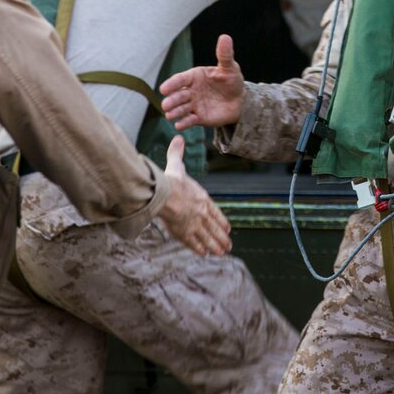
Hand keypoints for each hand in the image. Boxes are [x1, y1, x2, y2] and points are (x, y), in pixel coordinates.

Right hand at [158, 135, 231, 255]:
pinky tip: (204, 254)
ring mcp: (194, 224)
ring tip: (221, 253)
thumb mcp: (176, 165)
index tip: (228, 229)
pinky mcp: (184, 233)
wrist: (164, 194)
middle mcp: (201, 213)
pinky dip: (200, 249)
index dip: (222, 221)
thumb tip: (178, 138)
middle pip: (214, 228)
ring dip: (215, 246)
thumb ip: (177, 154)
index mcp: (202, 198)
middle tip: (228, 246)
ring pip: (208, 238)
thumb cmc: (171, 180)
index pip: (215, 212)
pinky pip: (194, 243)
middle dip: (221, 238)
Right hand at [160, 34, 243, 128]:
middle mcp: (191, 91)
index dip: (172, 84)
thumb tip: (225, 37)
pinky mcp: (199, 117)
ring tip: (169, 115)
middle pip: (178, 95)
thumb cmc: (231, 80)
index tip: (163, 89)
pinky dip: (184, 123)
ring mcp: (194, 105)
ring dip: (175, 112)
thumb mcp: (229, 67)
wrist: (240, 100)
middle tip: (165, 105)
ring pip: (182, 108)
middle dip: (171, 100)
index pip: (181, 79)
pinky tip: (179, 125)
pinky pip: (190, 120)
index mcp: (195, 77)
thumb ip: (224, 55)